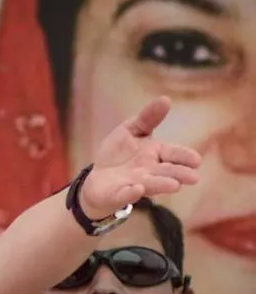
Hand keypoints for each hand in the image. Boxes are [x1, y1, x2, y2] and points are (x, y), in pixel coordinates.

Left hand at [80, 96, 201, 217]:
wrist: (97, 180)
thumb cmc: (118, 154)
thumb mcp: (130, 130)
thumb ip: (147, 118)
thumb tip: (166, 99)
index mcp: (155, 155)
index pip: (174, 154)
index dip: (184, 157)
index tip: (196, 160)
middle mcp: (149, 172)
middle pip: (167, 172)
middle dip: (179, 174)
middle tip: (194, 177)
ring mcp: (134, 185)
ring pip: (151, 185)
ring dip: (161, 185)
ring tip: (174, 185)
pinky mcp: (117, 195)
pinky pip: (124, 195)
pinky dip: (130, 194)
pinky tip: (137, 190)